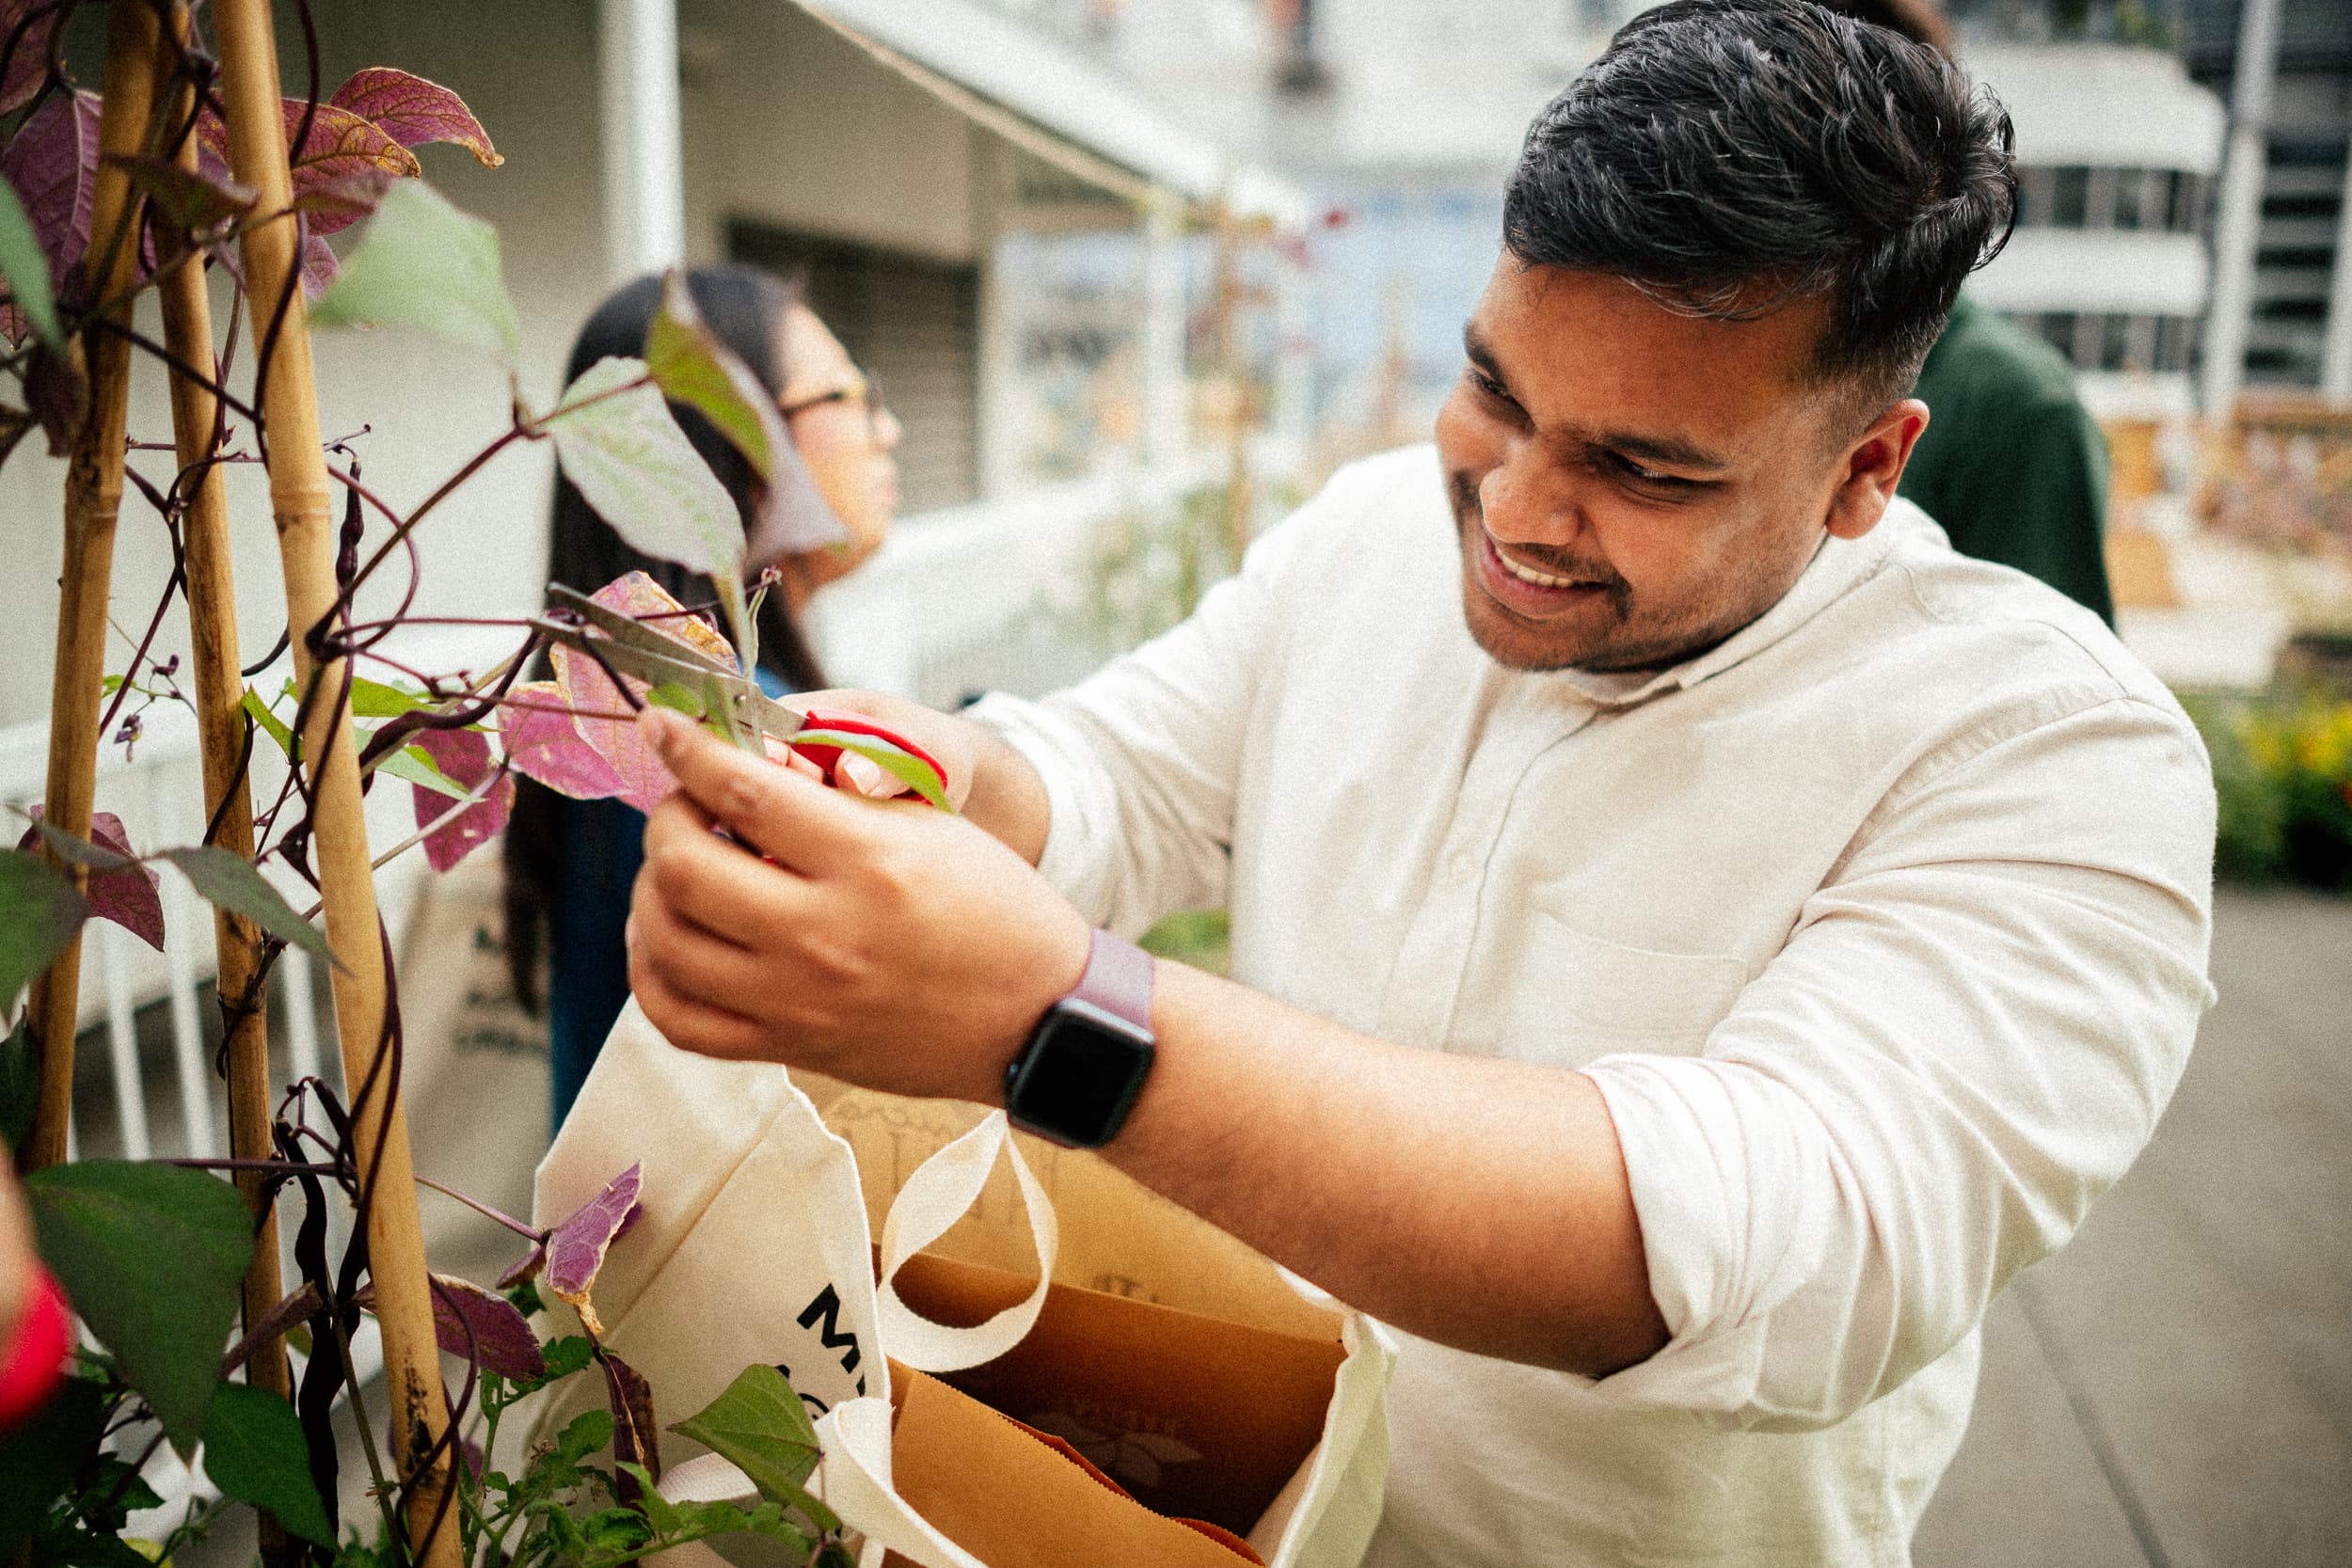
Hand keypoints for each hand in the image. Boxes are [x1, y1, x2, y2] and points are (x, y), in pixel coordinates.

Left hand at [627, 707, 1090, 1101]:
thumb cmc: (995, 912)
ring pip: (666, 941)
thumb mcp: (933, 826)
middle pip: (683, 865)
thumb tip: (746, 763)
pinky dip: (651, 973)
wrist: (1039, 1019)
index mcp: (868, 861)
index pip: (743, 788)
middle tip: (685, 804)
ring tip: (673, 868)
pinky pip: (678, 1019)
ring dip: (651, 890)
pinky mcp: (790, 1047)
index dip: (687, 748)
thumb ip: (839, 794)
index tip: (664, 727)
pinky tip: (665, 940)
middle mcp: (824, 933)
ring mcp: (799, 999)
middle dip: (666, 818)